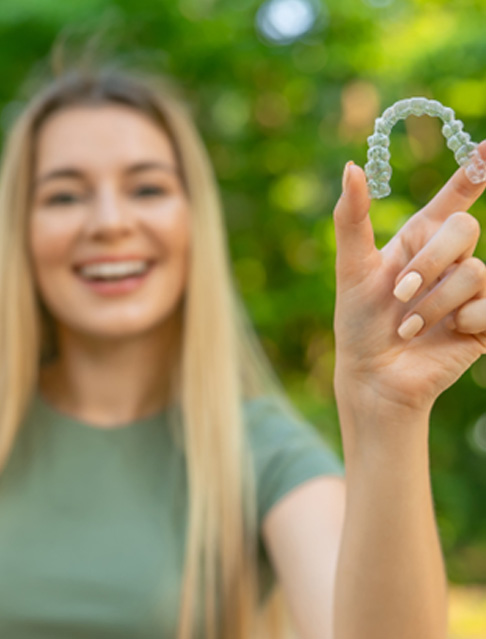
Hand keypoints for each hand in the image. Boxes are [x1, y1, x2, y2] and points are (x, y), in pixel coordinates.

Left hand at [333, 142, 485, 419]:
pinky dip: (463, 320)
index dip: (473, 171)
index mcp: (419, 240)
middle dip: (430, 262)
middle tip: (400, 293)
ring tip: (406, 328)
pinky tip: (446, 334)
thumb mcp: (352, 269)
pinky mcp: (483, 321)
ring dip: (434, 304)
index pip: (454, 197)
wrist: (373, 375)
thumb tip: (350, 166)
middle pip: (464, 229)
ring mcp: (468, 291)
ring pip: (474, 272)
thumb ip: (352, 219)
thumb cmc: (359, 323)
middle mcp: (448, 260)